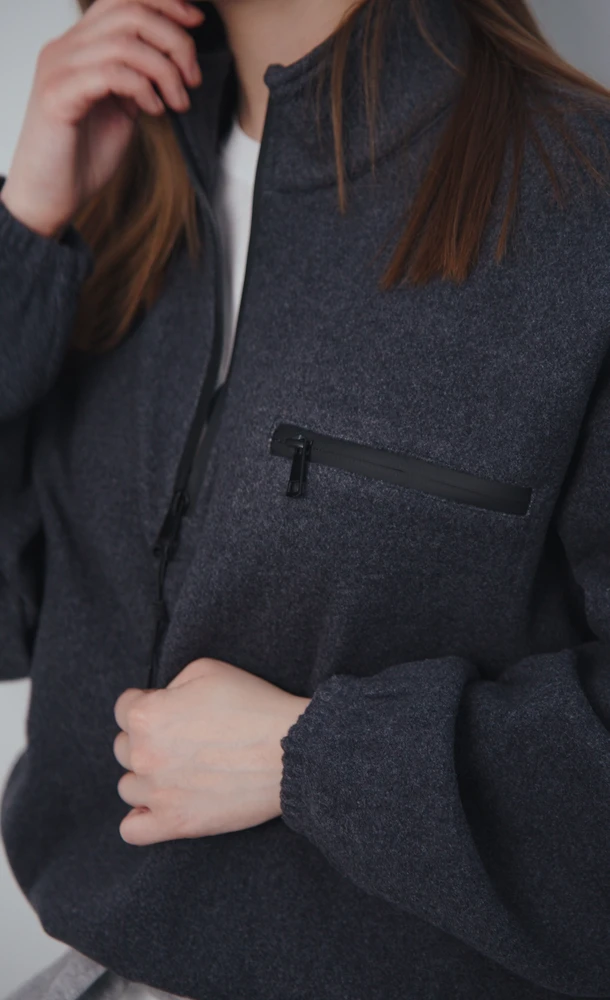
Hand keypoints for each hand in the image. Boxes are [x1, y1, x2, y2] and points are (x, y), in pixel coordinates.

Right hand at [0, 0, 203, 237]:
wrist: (48, 198)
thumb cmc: (82, 159)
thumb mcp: (120, 111)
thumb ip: (137, 81)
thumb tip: (170, 63)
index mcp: (79, 46)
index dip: (164, 1)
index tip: (196, 21)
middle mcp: (65, 48)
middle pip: (128, 10)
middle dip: (174, 39)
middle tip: (192, 79)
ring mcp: (59, 68)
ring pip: (125, 41)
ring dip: (165, 71)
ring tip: (178, 103)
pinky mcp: (58, 95)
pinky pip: (111, 73)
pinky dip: (143, 89)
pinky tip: (154, 111)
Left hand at [113, 658, 311, 845]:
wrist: (290, 750)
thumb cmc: (253, 705)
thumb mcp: (206, 669)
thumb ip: (170, 684)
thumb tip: (160, 702)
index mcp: (146, 716)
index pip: (124, 707)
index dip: (150, 702)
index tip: (173, 707)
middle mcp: (143, 756)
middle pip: (123, 747)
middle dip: (146, 738)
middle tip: (183, 737)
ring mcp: (158, 794)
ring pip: (128, 787)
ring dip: (147, 776)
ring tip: (179, 769)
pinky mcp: (176, 824)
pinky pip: (132, 830)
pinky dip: (141, 818)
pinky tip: (162, 804)